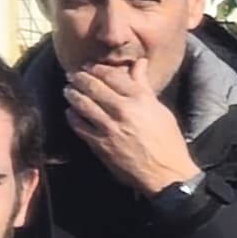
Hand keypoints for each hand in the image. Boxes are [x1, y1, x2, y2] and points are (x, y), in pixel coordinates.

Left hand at [58, 58, 201, 195]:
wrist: (166, 174)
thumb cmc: (167, 141)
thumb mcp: (160, 110)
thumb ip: (144, 86)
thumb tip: (139, 62)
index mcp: (140, 99)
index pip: (111, 75)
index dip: (96, 68)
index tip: (89, 66)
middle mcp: (123, 110)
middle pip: (93, 86)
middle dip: (79, 77)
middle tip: (72, 75)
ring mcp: (110, 127)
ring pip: (83, 103)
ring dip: (72, 94)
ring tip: (68, 90)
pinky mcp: (100, 144)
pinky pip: (80, 126)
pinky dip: (73, 116)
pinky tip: (71, 112)